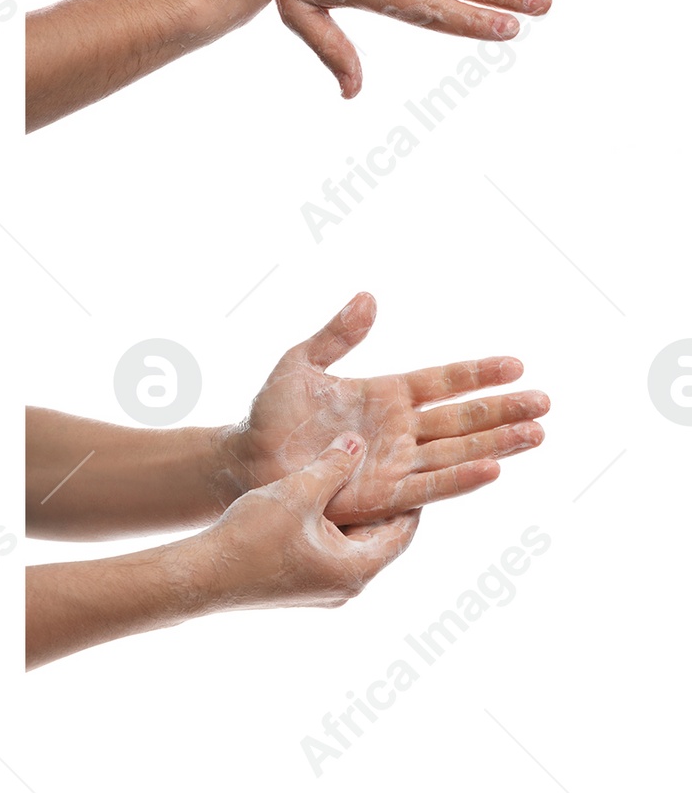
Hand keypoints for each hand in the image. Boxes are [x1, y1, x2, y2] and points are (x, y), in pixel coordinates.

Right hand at [208, 437, 417, 606]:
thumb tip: (358, 443)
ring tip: (350, 475)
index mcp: (356, 570)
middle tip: (384, 464)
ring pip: (351, 545)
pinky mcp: (303, 588)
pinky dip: (331, 526)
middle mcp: (347, 588)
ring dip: (353, 513)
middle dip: (380, 503)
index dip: (410, 498)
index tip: (410, 466)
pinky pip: (329, 553)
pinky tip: (316, 498)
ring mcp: (324, 591)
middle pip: (378, 539)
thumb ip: (332, 466)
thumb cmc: (254, 536)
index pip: (402, 533)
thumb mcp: (299, 492)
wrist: (206, 576)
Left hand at [232, 296, 546, 524]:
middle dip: (504, 410)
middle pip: (463, 418)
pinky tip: (492, 468)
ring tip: (537, 434)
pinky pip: (431, 485)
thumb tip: (369, 298)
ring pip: (458, 451)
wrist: (248, 460)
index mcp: (386, 395)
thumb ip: (337, 333)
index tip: (516, 363)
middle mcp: (400, 431)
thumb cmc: (272, 413)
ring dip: (497, 444)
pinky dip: (462, 478)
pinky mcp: (385, 495)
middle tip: (546, 402)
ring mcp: (396, 463)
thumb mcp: (301, 362)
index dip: (478, 373)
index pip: (443, 381)